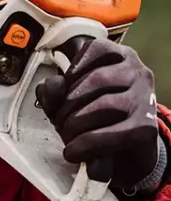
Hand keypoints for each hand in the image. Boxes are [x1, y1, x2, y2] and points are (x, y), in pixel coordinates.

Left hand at [35, 38, 161, 189]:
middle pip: (96, 80)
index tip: (64, 88)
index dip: (72, 70)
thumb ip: (54, 90)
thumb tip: (54, 86)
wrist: (121, 152)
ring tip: (67, 136)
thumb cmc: (92, 117)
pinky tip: (74, 151)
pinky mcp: (146, 128)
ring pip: (106, 105)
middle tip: (59, 122)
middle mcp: (138, 73)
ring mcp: (145, 99)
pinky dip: (86, 144)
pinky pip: (113, 134)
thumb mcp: (65, 99)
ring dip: (76, 125)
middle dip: (67, 105)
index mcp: (119, 57)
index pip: (94, 49)